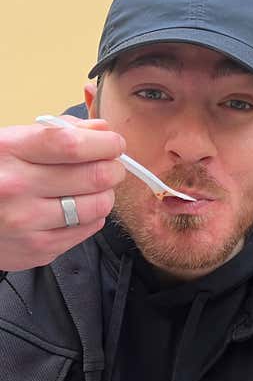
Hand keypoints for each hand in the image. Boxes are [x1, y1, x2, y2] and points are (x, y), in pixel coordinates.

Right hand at [0, 117, 125, 269]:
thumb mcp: (13, 141)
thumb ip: (60, 131)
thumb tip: (102, 130)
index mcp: (8, 151)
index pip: (73, 145)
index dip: (105, 143)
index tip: (114, 143)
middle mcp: (14, 187)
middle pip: (95, 176)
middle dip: (114, 168)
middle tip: (111, 166)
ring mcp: (24, 222)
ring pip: (98, 206)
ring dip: (105, 194)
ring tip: (93, 188)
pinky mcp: (36, 250)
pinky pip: (89, 229)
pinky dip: (92, 216)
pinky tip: (75, 208)